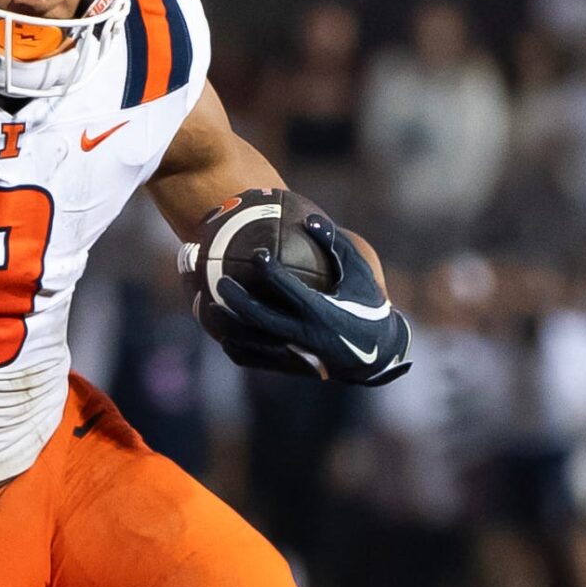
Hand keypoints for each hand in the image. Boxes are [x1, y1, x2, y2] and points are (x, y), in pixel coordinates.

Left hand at [202, 215, 412, 384]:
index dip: (269, 270)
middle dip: (237, 299)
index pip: (288, 289)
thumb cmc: (368, 306)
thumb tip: (309, 218)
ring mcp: (296, 355)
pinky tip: (223, 334)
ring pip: (253, 342)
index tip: (258, 254)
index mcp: (323, 312)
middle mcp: (306, 336)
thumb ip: (335, 245)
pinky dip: (237, 348)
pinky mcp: (290, 368)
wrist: (376, 356)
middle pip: (260, 317)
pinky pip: (256, 360)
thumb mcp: (360, 273)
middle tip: (220, 280)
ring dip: (228, 324)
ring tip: (209, 304)